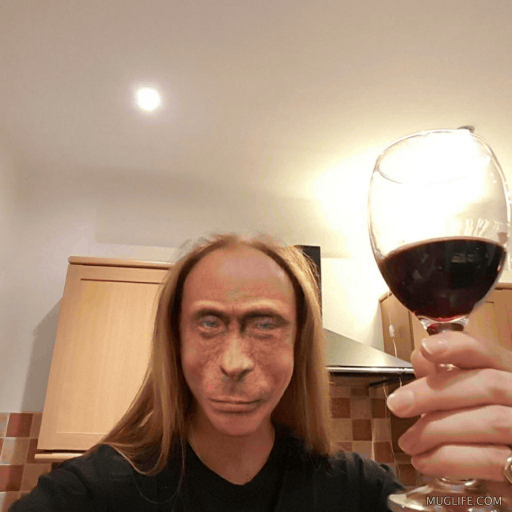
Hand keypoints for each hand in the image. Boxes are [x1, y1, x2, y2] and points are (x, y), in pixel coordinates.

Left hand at [386, 331, 511, 483]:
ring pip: (489, 421)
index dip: (456, 346)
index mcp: (508, 375)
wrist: (506, 472)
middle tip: (397, 405)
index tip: (425, 348)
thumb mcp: (465, 401)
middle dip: (434, 393)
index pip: (486, 352)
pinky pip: (489, 458)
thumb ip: (445, 378)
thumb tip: (421, 357)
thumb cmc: (487, 434)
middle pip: (487, 384)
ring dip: (436, 430)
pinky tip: (424, 460)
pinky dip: (448, 458)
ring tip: (409, 442)